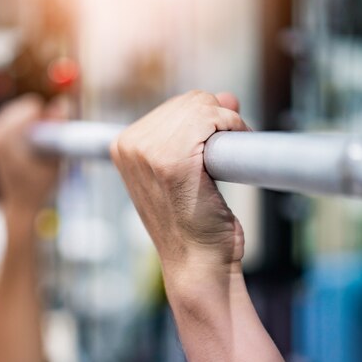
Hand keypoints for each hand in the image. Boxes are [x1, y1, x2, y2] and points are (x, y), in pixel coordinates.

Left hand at [0, 94, 68, 215]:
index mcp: (6, 137)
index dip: (45, 119)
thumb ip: (57, 128)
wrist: (21, 206)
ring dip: (29, 123)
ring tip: (34, 147)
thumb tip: (62, 103)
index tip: (48, 136)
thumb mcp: (55, 157)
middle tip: (42, 142)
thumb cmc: (39, 187)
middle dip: (36, 119)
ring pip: (16, 111)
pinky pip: (10, 120)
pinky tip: (27, 146)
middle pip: (22, 106)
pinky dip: (21, 127)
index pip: (30, 107)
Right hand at [111, 91, 249, 285]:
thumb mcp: (186, 171)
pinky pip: (212, 118)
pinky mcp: (173, 160)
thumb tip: (228, 95)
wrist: (198, 265)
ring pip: (202, 106)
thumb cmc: (194, 224)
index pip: (174, 107)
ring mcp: (148, 151)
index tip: (218, 141)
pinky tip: (237, 146)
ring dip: (228, 124)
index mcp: (123, 146)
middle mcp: (129, 145)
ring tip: (230, 155)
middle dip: (217, 119)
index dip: (204, 119)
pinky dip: (233, 126)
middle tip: (230, 149)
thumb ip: (197, 131)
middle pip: (189, 101)